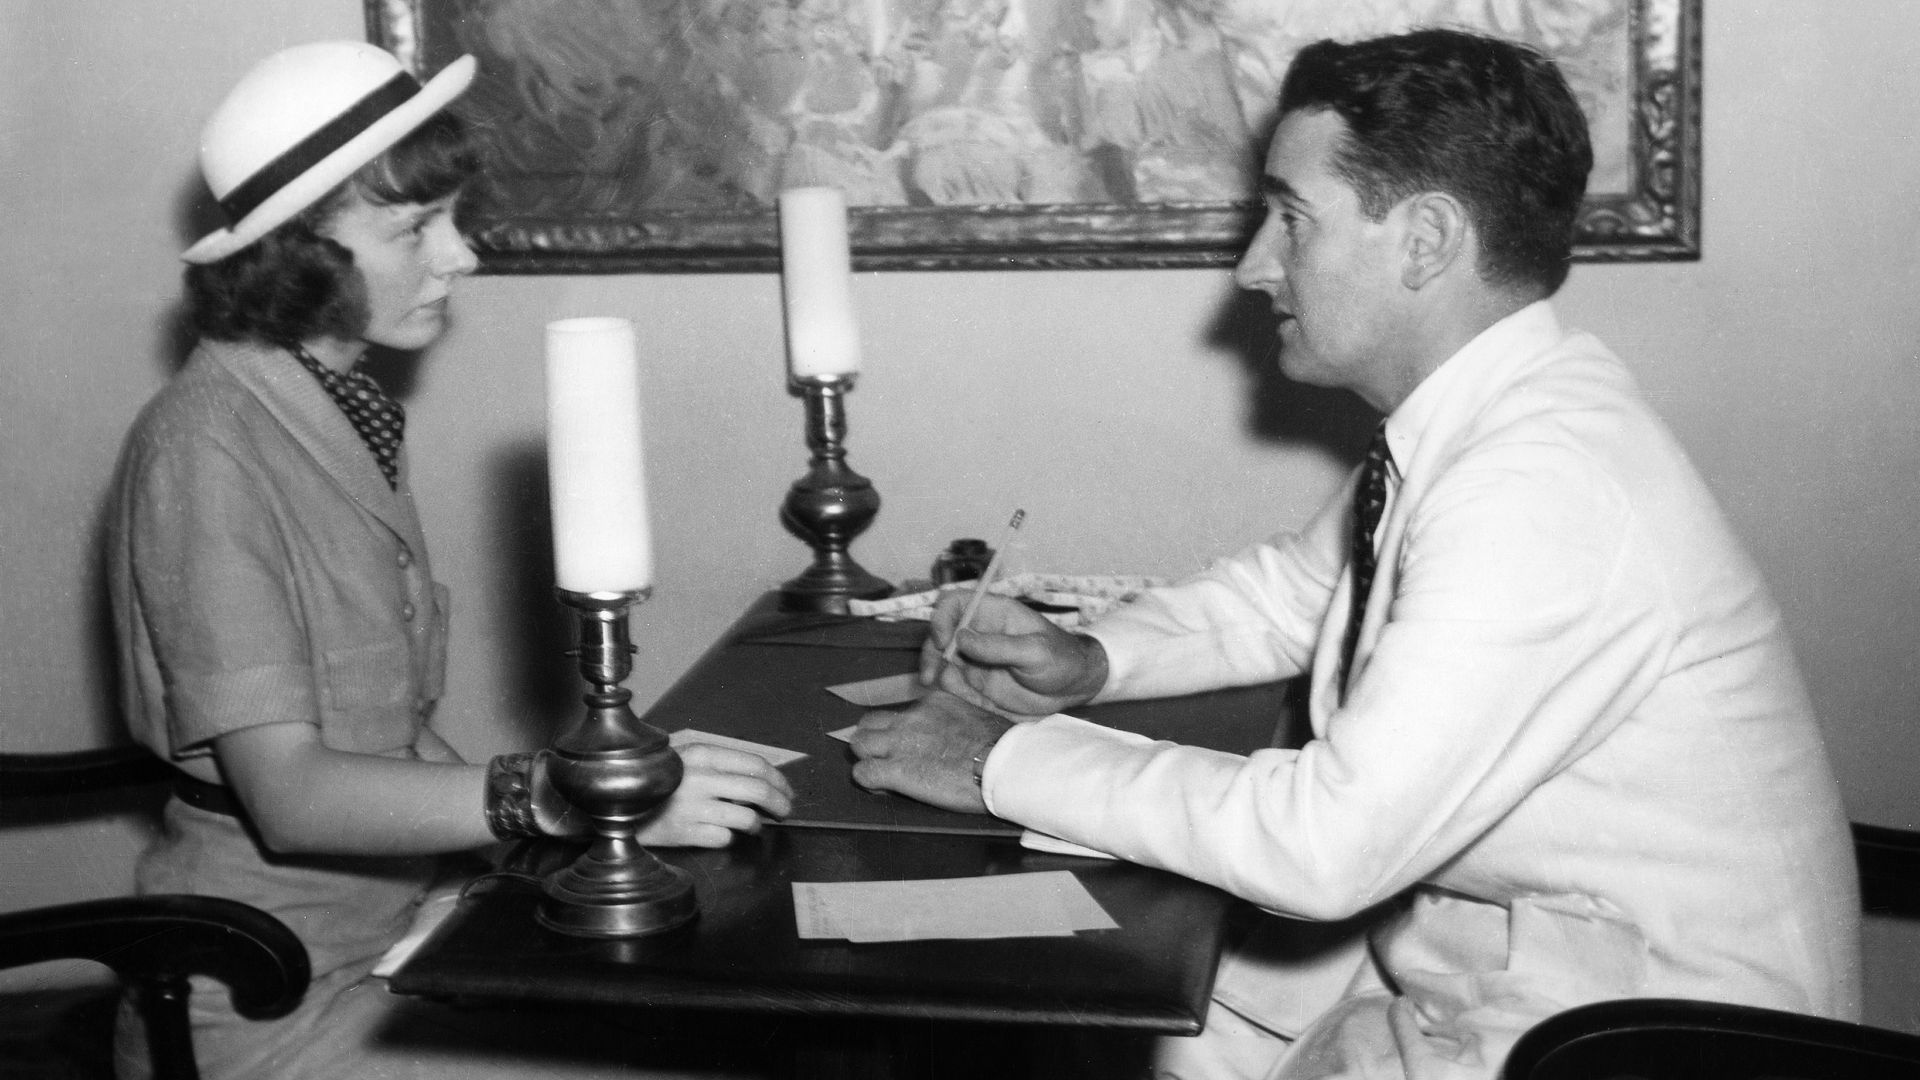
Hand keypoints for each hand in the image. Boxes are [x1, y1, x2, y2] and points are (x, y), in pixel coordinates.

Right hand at [634, 742, 794, 848]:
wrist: (611, 801)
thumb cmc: (655, 777)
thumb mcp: (683, 756)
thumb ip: (719, 762)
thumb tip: (763, 776)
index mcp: (701, 753)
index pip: (756, 764)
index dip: (780, 780)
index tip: (787, 790)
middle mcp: (699, 778)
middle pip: (758, 790)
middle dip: (781, 803)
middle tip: (785, 811)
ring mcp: (692, 807)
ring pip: (747, 818)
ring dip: (758, 824)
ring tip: (755, 825)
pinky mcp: (684, 833)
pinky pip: (724, 838)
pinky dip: (732, 838)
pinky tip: (726, 833)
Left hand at [849, 691, 1014, 813]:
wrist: (1002, 764)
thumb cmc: (1000, 746)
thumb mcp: (976, 715)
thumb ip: (955, 716)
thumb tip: (954, 730)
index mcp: (931, 703)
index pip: (898, 712)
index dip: (897, 731)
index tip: (909, 747)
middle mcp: (911, 718)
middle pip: (869, 722)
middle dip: (873, 740)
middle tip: (886, 758)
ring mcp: (900, 742)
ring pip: (859, 744)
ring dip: (867, 758)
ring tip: (882, 774)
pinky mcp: (896, 770)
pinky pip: (863, 773)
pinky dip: (869, 782)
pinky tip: (883, 789)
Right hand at [920, 592, 1108, 715]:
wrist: (1074, 689)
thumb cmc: (1061, 660)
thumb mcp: (1035, 652)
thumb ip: (999, 646)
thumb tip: (960, 638)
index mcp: (994, 614)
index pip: (955, 603)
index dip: (942, 618)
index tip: (944, 642)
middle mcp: (979, 634)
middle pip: (940, 633)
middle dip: (930, 652)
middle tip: (930, 675)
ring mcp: (977, 659)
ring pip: (942, 660)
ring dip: (934, 672)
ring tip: (938, 686)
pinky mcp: (978, 683)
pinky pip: (954, 683)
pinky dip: (948, 688)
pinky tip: (956, 694)